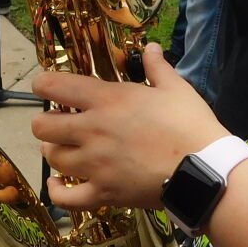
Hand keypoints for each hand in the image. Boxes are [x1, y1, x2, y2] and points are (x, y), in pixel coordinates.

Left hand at [31, 45, 227, 210]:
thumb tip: (152, 47)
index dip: (43, 85)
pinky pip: (65, 198)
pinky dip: (56, 192)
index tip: (46, 87)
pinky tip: (57, 184)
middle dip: (46, 122)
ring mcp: (95, 165)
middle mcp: (92, 131)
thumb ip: (157, 67)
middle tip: (61, 123)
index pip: (55, 87)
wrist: (205, 169)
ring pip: (52, 158)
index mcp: (107, 100)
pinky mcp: (104, 192)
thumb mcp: (175, 88)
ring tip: (65, 149)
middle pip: (42, 126)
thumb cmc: (191, 124)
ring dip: (54, 152)